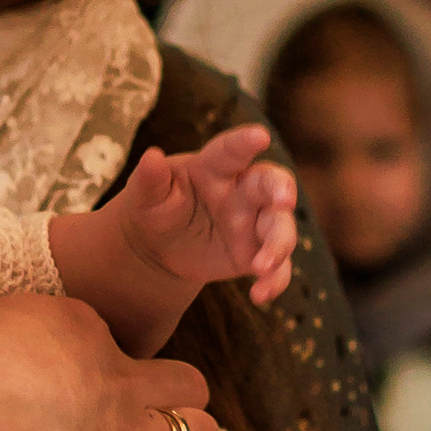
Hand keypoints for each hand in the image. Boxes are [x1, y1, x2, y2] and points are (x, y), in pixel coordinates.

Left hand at [111, 125, 296, 307]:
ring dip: (278, 245)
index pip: (231, 151)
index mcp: (214, 167)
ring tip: (260, 268)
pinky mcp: (257, 253)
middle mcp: (242, 190)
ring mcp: (254, 222)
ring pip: (280, 227)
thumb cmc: (154, 207)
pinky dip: (275, 281)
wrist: (159, 246)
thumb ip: (149, 178)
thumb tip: (150, 157)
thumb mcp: (145, 194)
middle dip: (281, 190)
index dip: (245, 142)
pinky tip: (260, 295)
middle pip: (271, 184)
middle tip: (284, 200)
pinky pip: (277, 267)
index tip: (260, 136)